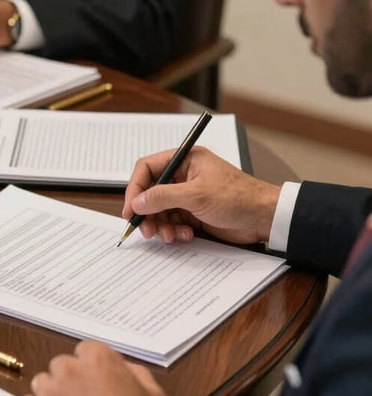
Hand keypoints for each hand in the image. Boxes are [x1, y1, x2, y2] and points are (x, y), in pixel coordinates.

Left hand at [22, 341, 166, 395]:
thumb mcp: (153, 395)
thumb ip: (135, 373)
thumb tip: (122, 367)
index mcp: (98, 359)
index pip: (86, 350)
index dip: (91, 367)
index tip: (95, 381)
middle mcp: (69, 369)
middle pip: (62, 365)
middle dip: (70, 378)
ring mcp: (49, 392)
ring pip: (43, 382)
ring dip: (52, 394)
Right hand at [122, 146, 280, 244]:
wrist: (264, 218)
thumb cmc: (238, 197)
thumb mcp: (196, 195)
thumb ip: (162, 197)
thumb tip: (137, 202)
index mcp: (184, 160)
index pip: (147, 169)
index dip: (135, 188)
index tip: (130, 209)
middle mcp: (183, 176)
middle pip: (150, 192)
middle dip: (147, 212)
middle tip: (146, 229)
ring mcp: (188, 195)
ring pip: (159, 210)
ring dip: (160, 225)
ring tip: (168, 235)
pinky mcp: (193, 213)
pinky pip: (172, 222)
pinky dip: (174, 231)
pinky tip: (185, 235)